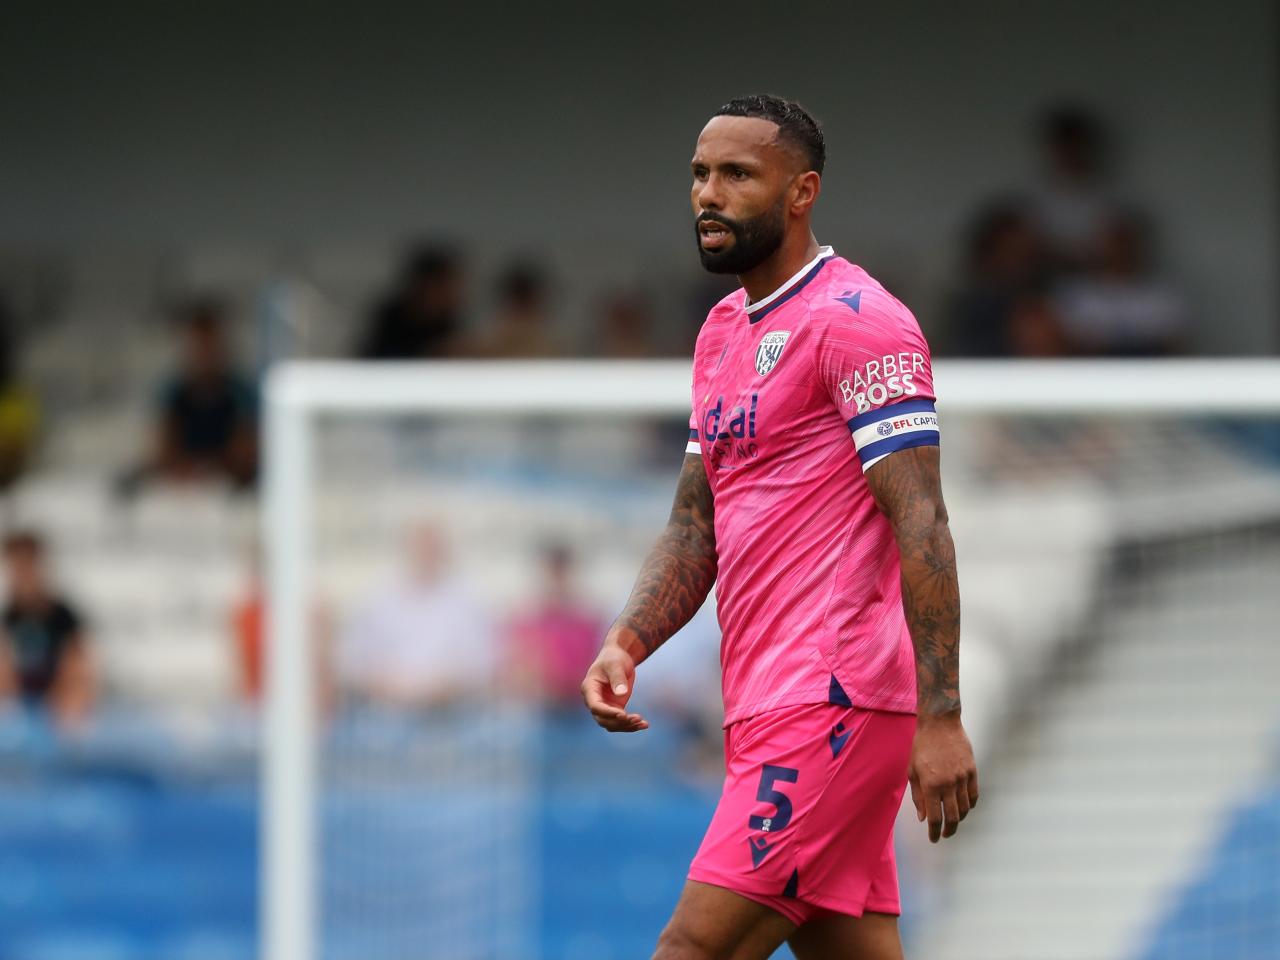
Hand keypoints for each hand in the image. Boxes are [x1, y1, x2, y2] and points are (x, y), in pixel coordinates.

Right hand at [580, 639, 648, 732]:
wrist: (618, 657)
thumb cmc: (614, 658)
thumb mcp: (616, 665)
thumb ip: (617, 678)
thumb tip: (621, 694)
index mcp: (589, 688)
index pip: (595, 706)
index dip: (607, 713)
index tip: (623, 714)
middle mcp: (594, 701)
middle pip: (603, 719)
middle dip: (619, 722)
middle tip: (637, 718)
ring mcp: (604, 706)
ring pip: (612, 724)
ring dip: (626, 726)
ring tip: (643, 723)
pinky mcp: (614, 708)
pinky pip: (620, 721)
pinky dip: (631, 725)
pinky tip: (644, 724)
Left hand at [908, 712, 978, 842]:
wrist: (940, 724)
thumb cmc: (922, 746)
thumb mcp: (912, 771)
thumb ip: (917, 796)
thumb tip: (923, 817)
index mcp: (930, 785)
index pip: (935, 818)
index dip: (934, 832)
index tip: (934, 839)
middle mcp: (948, 784)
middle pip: (952, 818)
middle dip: (948, 831)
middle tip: (944, 835)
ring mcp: (962, 778)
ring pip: (965, 808)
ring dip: (958, 819)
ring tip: (952, 822)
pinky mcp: (972, 771)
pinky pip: (973, 795)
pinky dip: (969, 805)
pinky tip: (963, 808)